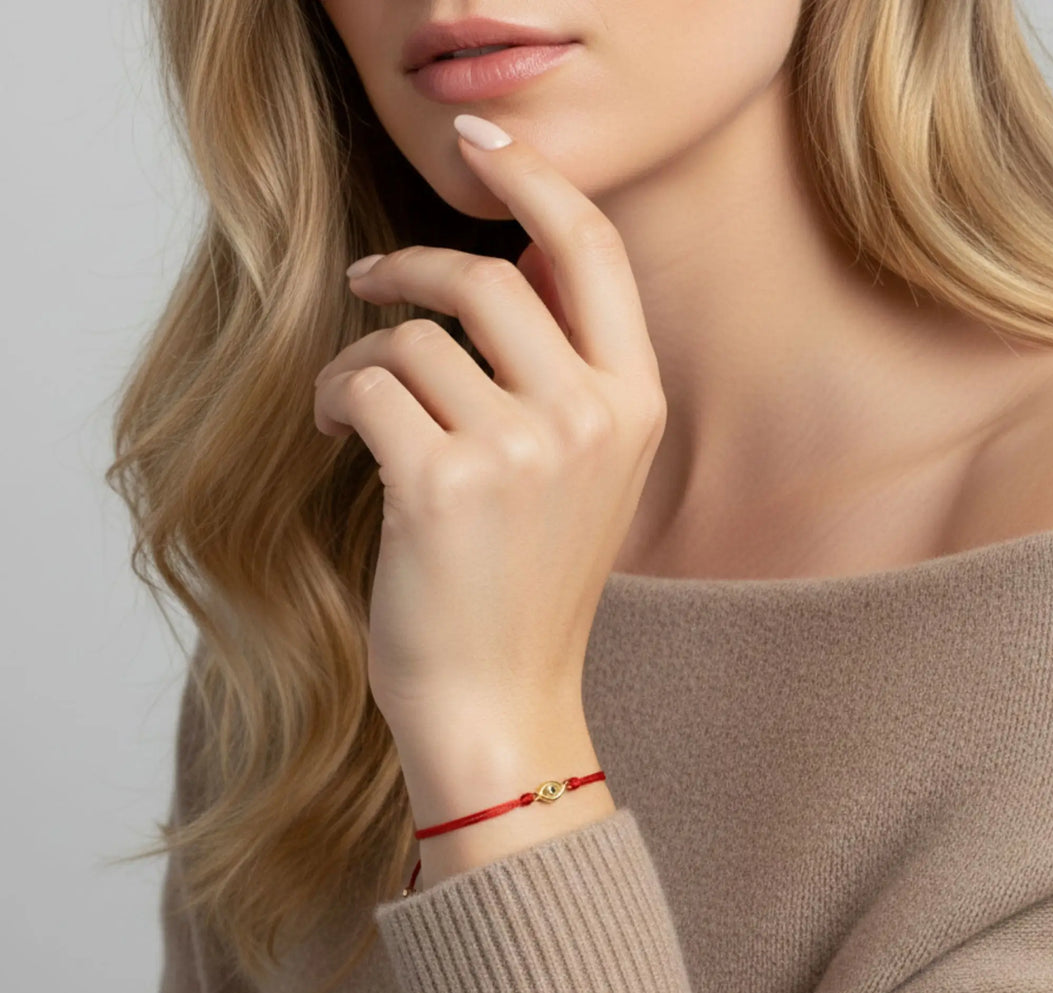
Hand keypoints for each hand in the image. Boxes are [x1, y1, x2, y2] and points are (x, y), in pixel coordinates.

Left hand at [312, 119, 666, 782]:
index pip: (593, 250)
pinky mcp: (442, 482)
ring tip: (350, 397)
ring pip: (415, 336)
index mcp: (634, 407)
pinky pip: (366, 383)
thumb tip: (512, 258)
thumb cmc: (527, 587)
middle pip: (487, 275)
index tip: (482, 144)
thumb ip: (564, 370)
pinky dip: (335, 393)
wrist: (501, 702)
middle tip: (368, 281)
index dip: (534, 179)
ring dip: (364, 353)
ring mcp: (521, 449)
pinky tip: (332, 426)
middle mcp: (590, 417)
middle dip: (412, 268)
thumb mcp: (580, 474)